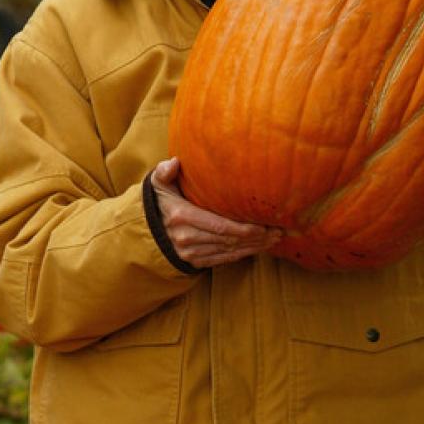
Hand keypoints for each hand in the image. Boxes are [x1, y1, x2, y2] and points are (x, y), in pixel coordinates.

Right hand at [151, 157, 281, 268]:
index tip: (266, 225)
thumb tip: (174, 162)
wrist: (145, 227)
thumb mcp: (158, 183)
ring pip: (229, 251)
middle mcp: (186, 237)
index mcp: (181, 216)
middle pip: (229, 240)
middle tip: (278, 231)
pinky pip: (222, 260)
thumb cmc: (159, 200)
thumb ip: (164, 171)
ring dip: (254, 247)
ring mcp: (189, 252)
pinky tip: (258, 248)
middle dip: (256, 237)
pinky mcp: (193, 261)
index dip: (245, 229)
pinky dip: (242, 255)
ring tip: (274, 239)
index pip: (220, 226)